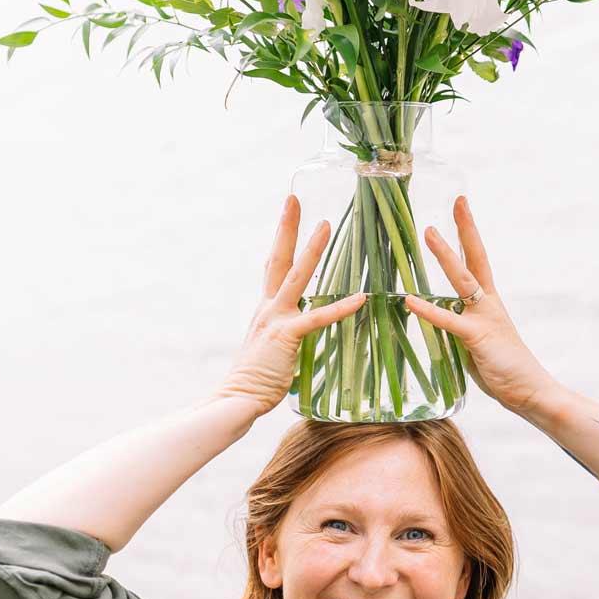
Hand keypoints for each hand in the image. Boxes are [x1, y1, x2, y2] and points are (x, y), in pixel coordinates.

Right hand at [217, 196, 366, 416]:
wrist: (237, 399)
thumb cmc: (256, 382)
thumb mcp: (273, 350)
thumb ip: (288, 335)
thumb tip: (304, 333)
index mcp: (265, 310)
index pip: (273, 266)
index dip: (281, 239)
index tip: (288, 215)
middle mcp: (268, 308)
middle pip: (277, 258)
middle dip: (287, 227)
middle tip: (294, 199)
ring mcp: (276, 320)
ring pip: (295, 277)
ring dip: (312, 250)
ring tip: (325, 225)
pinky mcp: (286, 337)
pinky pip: (317, 318)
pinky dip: (340, 308)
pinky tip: (361, 298)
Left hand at [405, 196, 557, 415]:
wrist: (530, 390)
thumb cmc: (503, 370)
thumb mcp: (475, 344)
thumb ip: (457, 328)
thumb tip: (437, 320)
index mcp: (489, 303)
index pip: (477, 261)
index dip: (468, 235)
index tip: (461, 208)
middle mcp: (489, 304)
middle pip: (477, 258)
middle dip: (466, 229)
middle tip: (458, 202)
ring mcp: (485, 318)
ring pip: (463, 280)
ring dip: (446, 256)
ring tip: (429, 232)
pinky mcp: (478, 337)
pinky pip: (449, 321)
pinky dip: (428, 310)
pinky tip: (410, 300)